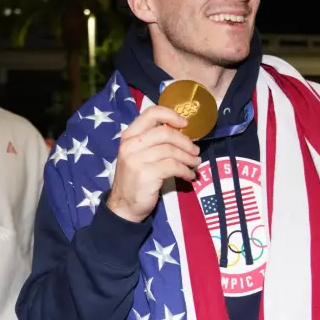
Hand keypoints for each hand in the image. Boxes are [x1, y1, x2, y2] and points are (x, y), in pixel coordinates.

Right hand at [106, 106, 201, 223]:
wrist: (124, 206)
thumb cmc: (135, 178)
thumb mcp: (138, 155)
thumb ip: (152, 141)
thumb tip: (181, 134)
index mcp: (129, 135)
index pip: (151, 113)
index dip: (171, 115)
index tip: (185, 124)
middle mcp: (131, 144)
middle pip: (165, 132)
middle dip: (185, 142)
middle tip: (195, 151)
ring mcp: (137, 159)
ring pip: (171, 150)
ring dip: (188, 157)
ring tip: (195, 163)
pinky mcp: (147, 173)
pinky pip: (173, 166)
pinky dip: (185, 170)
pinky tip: (189, 176)